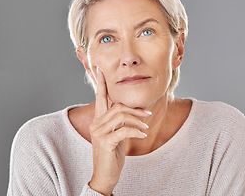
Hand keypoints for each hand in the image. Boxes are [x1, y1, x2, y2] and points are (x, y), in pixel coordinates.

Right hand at [89, 68, 149, 194]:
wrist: (105, 175)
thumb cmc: (111, 154)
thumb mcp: (115, 135)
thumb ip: (118, 122)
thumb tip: (129, 111)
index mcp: (98, 120)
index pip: (100, 98)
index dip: (101, 83)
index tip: (101, 70)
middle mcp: (96, 123)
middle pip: (117, 106)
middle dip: (135, 109)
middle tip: (147, 114)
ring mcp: (99, 133)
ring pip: (121, 116)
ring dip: (138, 120)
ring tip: (146, 126)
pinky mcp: (106, 142)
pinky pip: (124, 130)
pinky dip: (136, 131)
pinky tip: (143, 135)